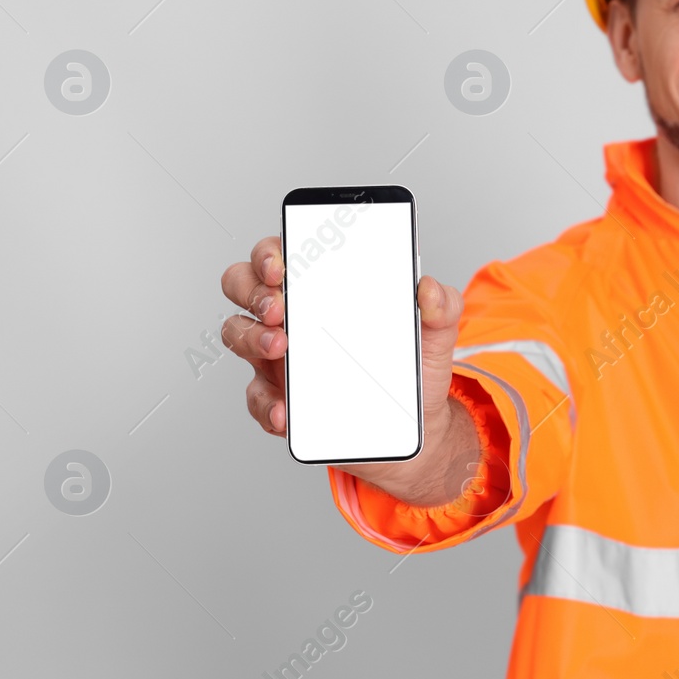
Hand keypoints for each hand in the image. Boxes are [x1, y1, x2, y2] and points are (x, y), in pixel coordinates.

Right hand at [220, 237, 478, 503]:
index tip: (282, 265)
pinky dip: (266, 404)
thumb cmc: (411, 367)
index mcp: (321, 288)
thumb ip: (441, 306)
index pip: (281, 254)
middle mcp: (291, 316)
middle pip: (243, 285)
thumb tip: (429, 288)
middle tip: (279, 307)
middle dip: (252, 289)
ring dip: (251, 337)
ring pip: (237, 333)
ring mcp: (278, 357)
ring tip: (281, 348)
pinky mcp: (279, 398)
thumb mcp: (434, 333)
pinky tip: (286, 411)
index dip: (270, 252)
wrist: (412, 426)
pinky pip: (256, 397)